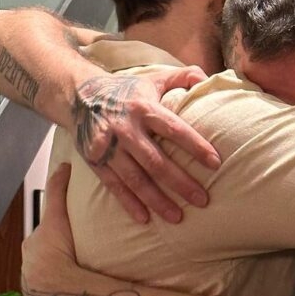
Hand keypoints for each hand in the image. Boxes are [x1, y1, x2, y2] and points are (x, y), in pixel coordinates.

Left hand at [21, 163, 79, 295]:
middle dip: (59, 250)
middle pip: (47, 251)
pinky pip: (53, 293)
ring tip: (81, 273)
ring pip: (49, 273)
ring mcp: (34, 285)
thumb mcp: (58, 216)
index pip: (46, 230)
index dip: (57, 226)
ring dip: (61, 272)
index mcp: (34, 243)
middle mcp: (30, 263)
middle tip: (80, 250)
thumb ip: (58, 191)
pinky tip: (74, 290)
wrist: (56, 289)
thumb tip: (64, 166)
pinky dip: (61, 291)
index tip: (68, 230)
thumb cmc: (57, 252)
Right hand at [71, 65, 220, 223]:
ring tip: (178, 217)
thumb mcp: (152, 78)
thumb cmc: (126, 90)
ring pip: (135, 178)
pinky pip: (114, 186)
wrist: (79, 96)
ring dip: (157, 200)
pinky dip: (129, 203)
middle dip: (180, 182)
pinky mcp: (95, 161)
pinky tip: (145, 218)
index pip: (174, 129)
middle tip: (203, 200)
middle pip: (156, 161)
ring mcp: (108, 147)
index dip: (195, 146)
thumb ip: (182, 77)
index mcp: (143, 108)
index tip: (216, 162)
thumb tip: (207, 79)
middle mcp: (125, 129)